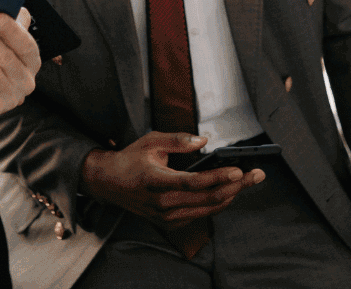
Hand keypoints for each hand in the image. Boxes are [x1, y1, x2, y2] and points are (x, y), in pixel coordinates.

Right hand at [80, 131, 265, 228]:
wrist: (109, 183)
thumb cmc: (130, 160)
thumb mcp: (150, 142)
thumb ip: (178, 140)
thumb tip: (203, 141)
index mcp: (156, 181)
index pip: (194, 182)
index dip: (218, 177)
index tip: (238, 170)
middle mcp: (163, 203)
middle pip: (209, 198)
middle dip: (237, 186)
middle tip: (256, 175)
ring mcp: (167, 217)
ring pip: (209, 209)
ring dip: (231, 195)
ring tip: (247, 182)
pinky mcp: (170, 223)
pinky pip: (201, 214)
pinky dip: (216, 203)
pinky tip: (227, 192)